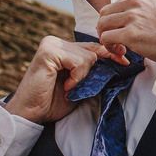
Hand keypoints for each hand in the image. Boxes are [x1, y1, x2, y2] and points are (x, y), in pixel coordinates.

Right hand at [5, 36, 127, 123]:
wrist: (31, 114)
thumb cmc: (52, 102)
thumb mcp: (80, 85)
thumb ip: (92, 72)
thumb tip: (118, 62)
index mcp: (64, 48)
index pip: (93, 46)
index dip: (110, 53)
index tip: (124, 61)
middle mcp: (56, 42)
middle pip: (93, 49)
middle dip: (105, 61)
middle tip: (110, 71)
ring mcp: (51, 44)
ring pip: (88, 56)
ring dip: (84, 76)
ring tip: (69, 87)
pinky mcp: (49, 52)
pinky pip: (78, 61)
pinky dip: (77, 76)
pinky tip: (66, 86)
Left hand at [97, 0, 155, 66]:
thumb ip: (145, 9)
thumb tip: (133, 20)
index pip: (116, 5)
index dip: (116, 21)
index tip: (123, 32)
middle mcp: (136, 2)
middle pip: (105, 13)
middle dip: (108, 28)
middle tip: (117, 41)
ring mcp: (132, 17)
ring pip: (103, 25)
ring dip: (108, 39)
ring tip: (120, 48)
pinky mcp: (130, 34)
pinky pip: (106, 39)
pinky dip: (110, 47)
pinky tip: (122, 53)